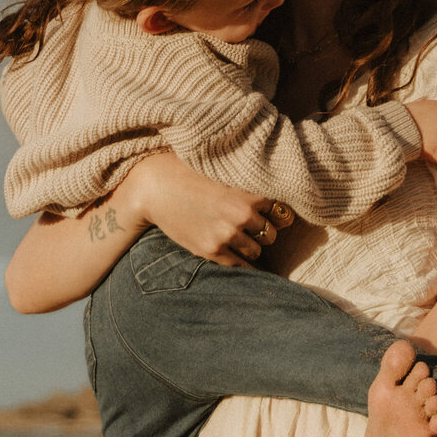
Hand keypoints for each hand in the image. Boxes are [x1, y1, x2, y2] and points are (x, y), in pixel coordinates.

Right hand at [122, 152, 293, 267]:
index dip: (274, 212)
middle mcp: (243, 213)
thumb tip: (278, 198)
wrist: (156, 186)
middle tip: (252, 227)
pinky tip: (241, 260)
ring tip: (241, 239)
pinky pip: (240, 266)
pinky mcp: (212, 249)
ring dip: (252, 246)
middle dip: (263, 230)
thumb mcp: (225, 171)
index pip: (280, 209)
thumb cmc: (191, 173)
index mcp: (250, 190)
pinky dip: (243, 264)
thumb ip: (250, 184)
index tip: (269, 214)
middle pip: (271, 232)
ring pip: (257, 250)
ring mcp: (228, 233)